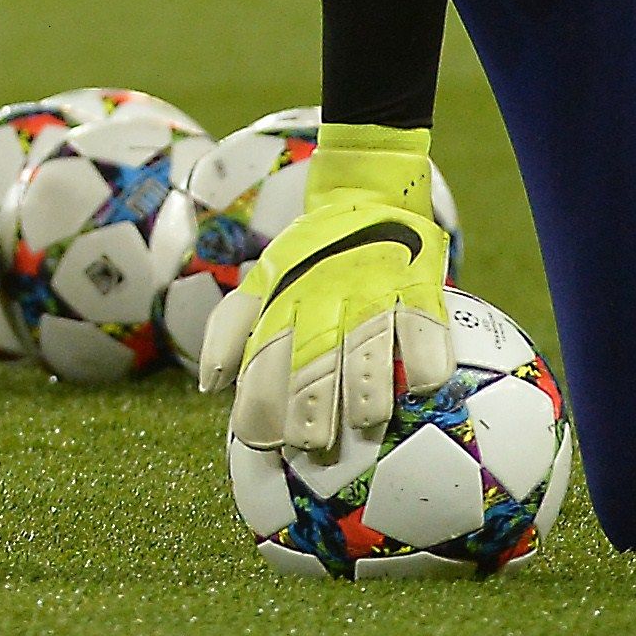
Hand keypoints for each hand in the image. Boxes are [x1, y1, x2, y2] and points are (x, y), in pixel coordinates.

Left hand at [197, 122, 452, 456]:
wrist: (364, 190)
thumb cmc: (310, 252)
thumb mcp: (263, 279)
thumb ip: (232, 330)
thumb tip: (210, 386)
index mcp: (282, 299)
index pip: (264, 358)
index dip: (261, 402)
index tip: (263, 443)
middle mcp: (324, 296)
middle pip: (314, 357)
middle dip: (310, 404)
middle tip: (312, 446)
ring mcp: (372, 288)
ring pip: (368, 343)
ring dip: (366, 385)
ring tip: (366, 422)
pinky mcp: (417, 281)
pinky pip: (424, 322)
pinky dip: (425, 353)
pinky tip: (423, 384)